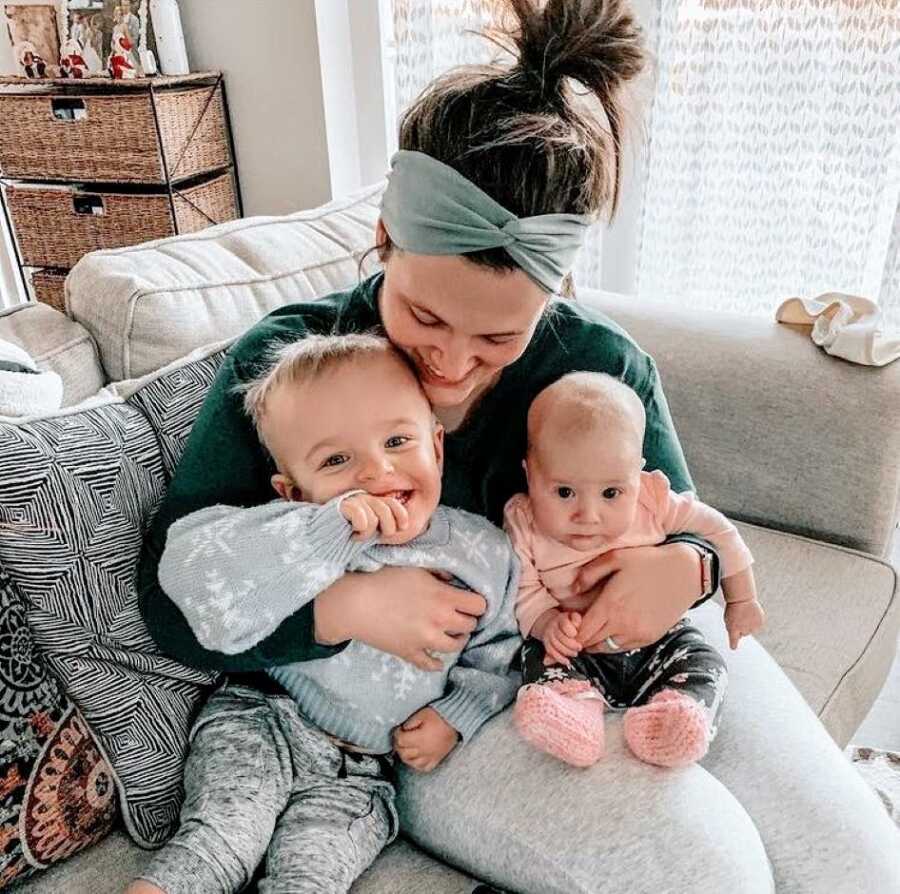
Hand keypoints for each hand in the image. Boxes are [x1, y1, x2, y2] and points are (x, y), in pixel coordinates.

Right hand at [313, 567, 485, 670]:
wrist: (356, 603)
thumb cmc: (384, 579)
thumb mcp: (416, 568)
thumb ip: (440, 573)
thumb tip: (454, 580)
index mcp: (443, 598)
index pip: (479, 606)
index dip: (477, 602)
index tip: (470, 601)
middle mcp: (439, 621)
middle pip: (470, 626)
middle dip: (468, 619)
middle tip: (460, 615)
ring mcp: (425, 640)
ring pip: (455, 646)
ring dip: (456, 639)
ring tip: (451, 632)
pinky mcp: (410, 653)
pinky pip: (431, 664)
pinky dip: (436, 661)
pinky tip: (436, 655)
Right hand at [340, 493, 408, 541]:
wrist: (321, 538)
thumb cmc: (347, 535)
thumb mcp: (371, 530)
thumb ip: (385, 524)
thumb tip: (405, 526)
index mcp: (372, 501)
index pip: (394, 503)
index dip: (401, 516)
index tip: (402, 527)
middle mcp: (364, 498)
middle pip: (386, 511)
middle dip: (386, 528)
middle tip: (376, 536)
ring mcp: (353, 500)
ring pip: (374, 519)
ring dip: (368, 534)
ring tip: (359, 535)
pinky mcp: (342, 505)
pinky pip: (362, 520)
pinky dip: (360, 531)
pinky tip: (352, 533)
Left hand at [393, 707, 458, 771]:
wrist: (456, 721)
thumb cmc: (440, 716)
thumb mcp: (422, 714)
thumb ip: (410, 722)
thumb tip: (403, 729)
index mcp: (420, 739)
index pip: (401, 740)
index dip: (396, 734)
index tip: (398, 729)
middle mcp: (424, 750)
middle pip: (404, 753)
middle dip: (398, 744)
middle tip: (399, 737)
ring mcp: (430, 756)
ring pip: (411, 763)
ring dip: (405, 755)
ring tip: (405, 747)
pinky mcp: (436, 759)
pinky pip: (424, 768)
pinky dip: (417, 765)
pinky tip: (415, 758)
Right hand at [541, 611, 581, 666]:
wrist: (553, 624)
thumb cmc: (568, 622)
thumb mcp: (574, 617)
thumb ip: (576, 619)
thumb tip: (577, 625)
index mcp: (561, 618)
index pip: (564, 624)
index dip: (570, 630)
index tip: (576, 634)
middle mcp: (553, 626)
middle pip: (560, 636)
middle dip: (571, 644)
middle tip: (579, 647)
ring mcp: (548, 635)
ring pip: (555, 645)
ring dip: (566, 651)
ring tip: (575, 653)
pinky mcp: (547, 644)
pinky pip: (551, 652)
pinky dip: (559, 658)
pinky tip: (567, 661)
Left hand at [574, 543, 701, 651]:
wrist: (685, 572)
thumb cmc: (648, 561)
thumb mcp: (615, 557)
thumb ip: (589, 573)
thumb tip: (573, 590)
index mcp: (611, 605)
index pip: (581, 632)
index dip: (570, 630)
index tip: (567, 622)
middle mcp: (623, 625)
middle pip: (590, 643)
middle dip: (579, 637)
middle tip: (576, 626)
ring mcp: (638, 634)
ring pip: (605, 648)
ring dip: (595, 640)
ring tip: (593, 627)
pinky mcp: (649, 638)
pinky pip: (622, 647)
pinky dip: (612, 642)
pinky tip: (611, 628)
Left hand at [724, 599, 765, 649]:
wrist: (742, 598)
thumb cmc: (733, 608)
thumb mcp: (728, 619)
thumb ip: (732, 629)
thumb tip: (738, 637)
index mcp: (733, 629)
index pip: (734, 641)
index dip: (734, 644)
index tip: (733, 647)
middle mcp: (743, 630)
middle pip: (743, 634)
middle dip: (741, 628)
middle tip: (739, 617)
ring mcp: (752, 627)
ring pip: (751, 630)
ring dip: (748, 625)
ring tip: (745, 615)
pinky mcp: (760, 623)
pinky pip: (757, 626)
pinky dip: (755, 621)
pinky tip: (752, 614)